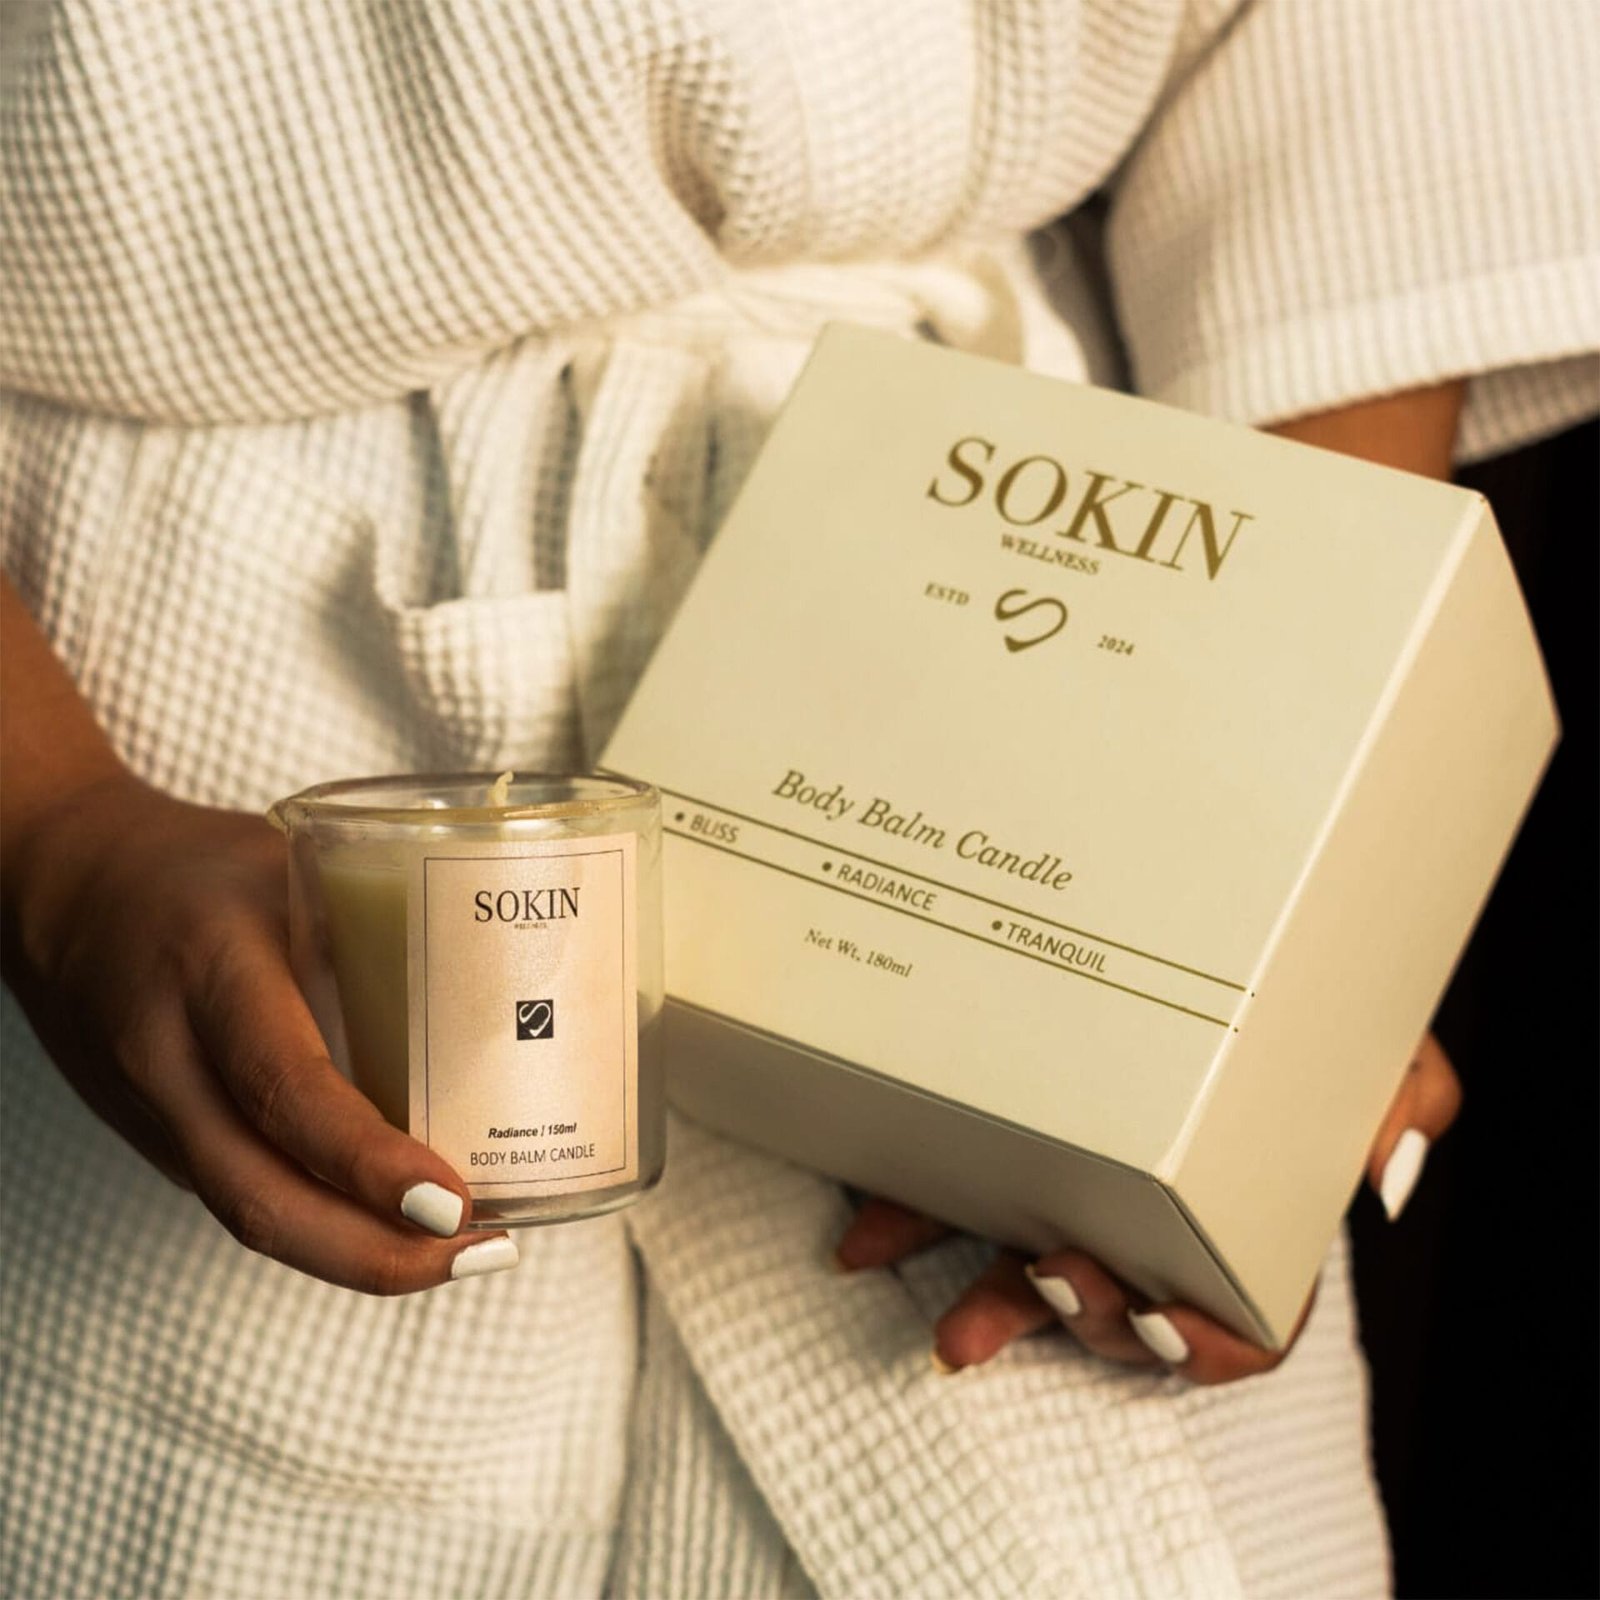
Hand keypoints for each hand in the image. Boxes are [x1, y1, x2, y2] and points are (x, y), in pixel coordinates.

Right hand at [4, 772, 517, 1292]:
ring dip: (361, 1255)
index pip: (283, 1087)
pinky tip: (402, 1227)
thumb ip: (375, 922)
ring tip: (467, 1253)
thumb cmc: (195, 868)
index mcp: (210, 971)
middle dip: (377, 1251)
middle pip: (260, 1195)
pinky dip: (326, 1227)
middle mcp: (170, 1059)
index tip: (452, 1200)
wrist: (61, 891)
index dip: (366, 1160)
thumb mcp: (288, 865)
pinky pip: (246, 1197)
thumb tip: (504, 985)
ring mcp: (158, 1114)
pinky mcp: (164, 1140)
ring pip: (250, 1214)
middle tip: (484, 1250)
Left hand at [834, 1033, 1459, 1383]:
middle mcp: (1155, 1208)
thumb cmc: (1301, 997)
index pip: (1248, 1313)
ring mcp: (1074, 1179)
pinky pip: (950, 1198)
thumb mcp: (1373, 1031)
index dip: (1211, 1344)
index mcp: (1248, 1205)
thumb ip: (1406, 1095)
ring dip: (998, 1306)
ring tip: (960, 1320)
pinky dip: (907, 1226)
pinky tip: (865, 1239)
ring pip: (1034, 1271)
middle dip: (1094, 1319)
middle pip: (1131, 1306)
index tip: (1171, 1324)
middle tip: (1059, 1278)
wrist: (1216, 920)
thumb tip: (1386, 1178)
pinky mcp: (1002, 1140)